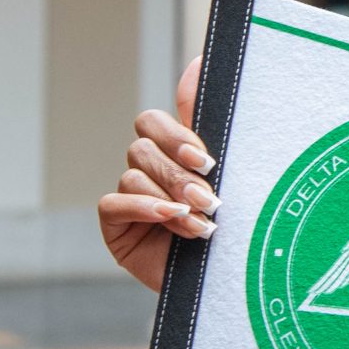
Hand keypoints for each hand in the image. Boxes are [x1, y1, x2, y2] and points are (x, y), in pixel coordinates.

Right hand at [97, 57, 215, 291]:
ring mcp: (130, 198)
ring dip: (171, 195)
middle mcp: (148, 171)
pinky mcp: (116, 227)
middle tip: (210, 195)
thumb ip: (209, 123)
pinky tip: (172, 220)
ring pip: (134, 172)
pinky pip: (114, 202)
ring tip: (203, 222)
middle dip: (178, 169)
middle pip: (143, 144)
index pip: (155, 121)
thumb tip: (199, 61)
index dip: (175, 133)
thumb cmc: (234, 228)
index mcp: (174, 154)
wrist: (225, 287)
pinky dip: (144, 208)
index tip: (205, 157)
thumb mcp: (229, 176)